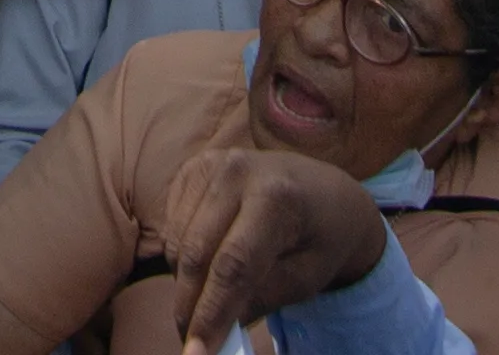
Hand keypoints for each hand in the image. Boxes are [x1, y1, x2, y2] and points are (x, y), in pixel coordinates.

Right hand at [146, 143, 396, 354]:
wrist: (326, 191)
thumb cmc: (322, 238)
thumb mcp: (306, 277)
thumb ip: (261, 299)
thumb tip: (214, 328)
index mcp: (277, 197)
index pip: (233, 265)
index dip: (211, 312)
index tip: (196, 352)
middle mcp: (238, 171)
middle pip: (196, 253)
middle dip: (189, 305)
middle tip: (190, 340)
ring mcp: (212, 164)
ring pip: (178, 242)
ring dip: (185, 282)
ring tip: (210, 298)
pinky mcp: (194, 168)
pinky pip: (172, 226)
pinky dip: (182, 256)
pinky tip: (208, 261)